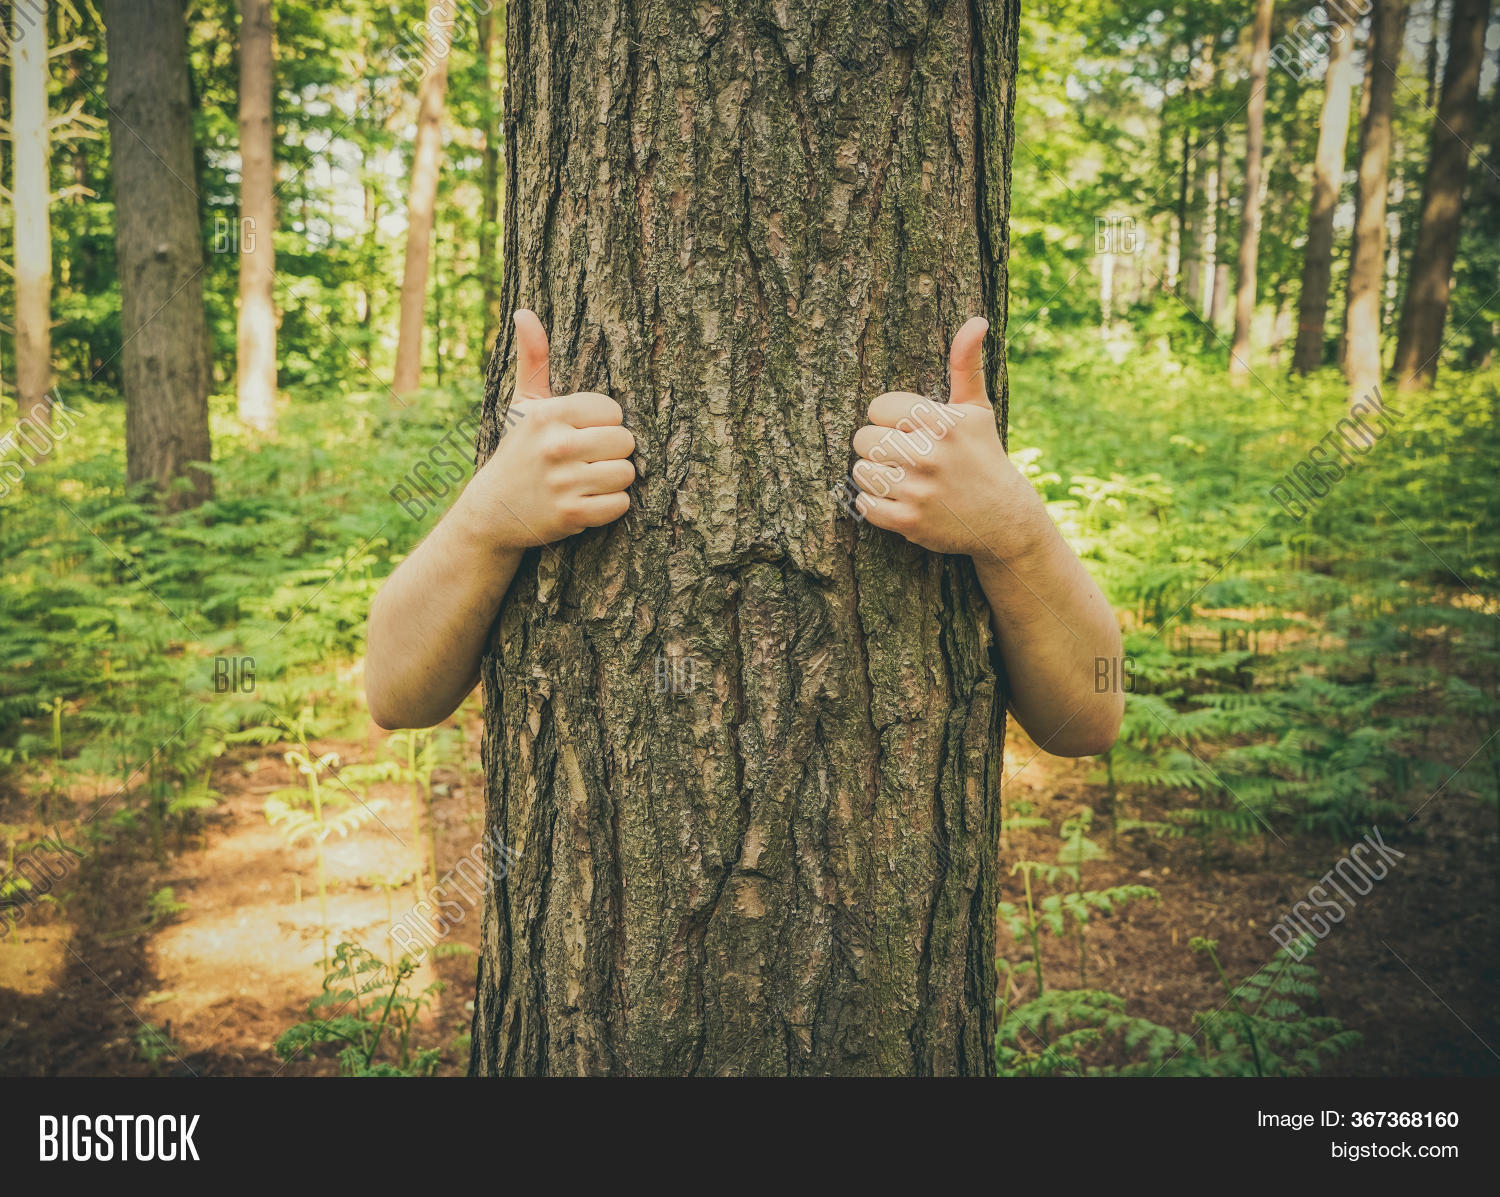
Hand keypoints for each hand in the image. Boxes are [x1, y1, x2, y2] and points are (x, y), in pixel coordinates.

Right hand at [456, 309, 635, 551]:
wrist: (493, 511)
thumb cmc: (519, 450)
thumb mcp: (524, 404)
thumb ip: (533, 359)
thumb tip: (524, 312)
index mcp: (549, 413)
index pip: (614, 411)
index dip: (604, 424)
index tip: (582, 434)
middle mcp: (556, 445)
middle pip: (626, 442)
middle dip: (612, 452)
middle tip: (587, 460)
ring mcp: (564, 483)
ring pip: (627, 473)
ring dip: (613, 480)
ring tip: (587, 480)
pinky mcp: (572, 515)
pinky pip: (620, 505)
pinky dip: (609, 506)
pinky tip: (586, 501)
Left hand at [850, 316, 1046, 559]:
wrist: (1003, 519)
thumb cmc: (982, 456)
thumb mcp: (977, 409)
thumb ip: (966, 364)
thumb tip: (976, 321)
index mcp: (943, 421)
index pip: (878, 408)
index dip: (889, 419)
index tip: (908, 430)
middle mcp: (930, 454)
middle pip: (864, 439)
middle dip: (879, 446)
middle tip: (902, 456)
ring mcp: (918, 490)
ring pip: (860, 471)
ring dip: (875, 474)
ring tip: (900, 477)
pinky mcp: (909, 522)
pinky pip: (864, 505)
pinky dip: (876, 503)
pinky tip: (899, 499)